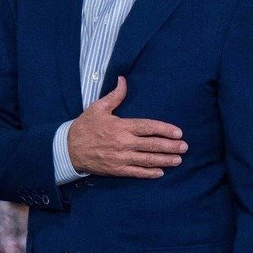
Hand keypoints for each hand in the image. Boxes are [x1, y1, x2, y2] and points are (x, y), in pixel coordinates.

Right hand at [66, 77, 185, 178]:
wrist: (68, 149)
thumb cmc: (84, 126)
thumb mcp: (98, 107)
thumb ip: (115, 95)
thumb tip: (123, 79)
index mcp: (121, 126)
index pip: (148, 127)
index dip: (164, 130)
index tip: (178, 132)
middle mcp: (123, 142)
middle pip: (151, 145)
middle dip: (170, 146)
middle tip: (184, 147)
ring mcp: (120, 158)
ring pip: (147, 160)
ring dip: (164, 160)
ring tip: (178, 160)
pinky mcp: (116, 169)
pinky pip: (136, 172)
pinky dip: (149, 173)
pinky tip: (160, 172)